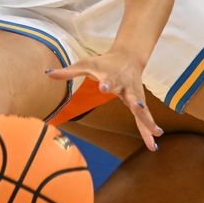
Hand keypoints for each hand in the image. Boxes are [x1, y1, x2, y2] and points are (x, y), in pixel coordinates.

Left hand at [47, 51, 163, 150]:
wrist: (128, 56)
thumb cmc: (103, 63)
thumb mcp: (85, 64)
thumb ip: (68, 72)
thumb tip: (46, 73)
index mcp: (111, 76)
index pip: (108, 79)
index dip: (106, 83)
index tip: (104, 87)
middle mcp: (125, 86)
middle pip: (130, 94)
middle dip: (135, 101)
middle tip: (138, 106)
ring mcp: (134, 94)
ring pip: (143, 109)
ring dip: (149, 121)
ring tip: (157, 133)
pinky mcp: (140, 101)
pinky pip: (144, 118)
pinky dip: (149, 130)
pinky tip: (154, 146)